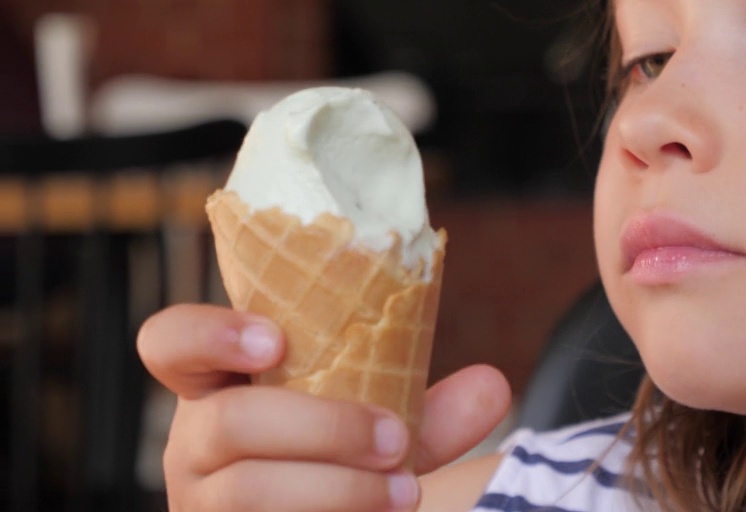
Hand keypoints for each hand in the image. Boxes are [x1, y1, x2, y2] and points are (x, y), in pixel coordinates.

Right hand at [138, 304, 511, 511]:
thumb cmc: (342, 467)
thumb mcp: (382, 429)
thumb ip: (431, 408)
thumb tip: (492, 385)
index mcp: (221, 386)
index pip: (170, 341)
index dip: (210, 333)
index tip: (277, 341)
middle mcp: (196, 445)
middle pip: (225, 421)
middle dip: (321, 426)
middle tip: (396, 438)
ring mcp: (203, 504)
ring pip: (246, 490)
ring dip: (337, 487)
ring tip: (405, 491)